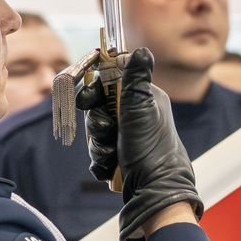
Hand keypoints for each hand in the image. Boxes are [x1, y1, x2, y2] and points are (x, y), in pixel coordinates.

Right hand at [78, 48, 202, 240]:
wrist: (154, 191)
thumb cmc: (151, 148)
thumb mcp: (142, 108)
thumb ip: (136, 79)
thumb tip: (142, 50)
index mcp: (143, 98)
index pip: (109, 82)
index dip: (93, 90)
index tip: (86, 99)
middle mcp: (136, 116)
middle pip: (97, 109)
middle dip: (97, 124)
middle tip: (106, 132)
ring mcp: (128, 138)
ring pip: (96, 134)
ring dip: (99, 146)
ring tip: (112, 155)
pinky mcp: (121, 157)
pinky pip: (98, 153)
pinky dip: (101, 162)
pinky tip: (111, 168)